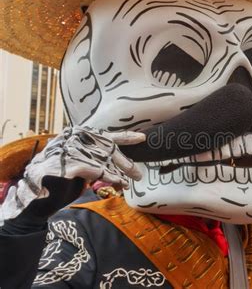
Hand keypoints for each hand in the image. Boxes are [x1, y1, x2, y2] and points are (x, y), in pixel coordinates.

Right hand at [1, 126, 144, 219]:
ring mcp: (72, 148)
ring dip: (118, 173)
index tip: (142, 138)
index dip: (126, 136)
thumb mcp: (83, 162)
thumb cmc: (62, 175)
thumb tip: (124, 165)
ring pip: (105, 160)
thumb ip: (98, 158)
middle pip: (109, 149)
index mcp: (80, 134)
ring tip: (126, 183)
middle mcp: (76, 137)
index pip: (107, 134)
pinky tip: (117, 182)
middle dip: (126, 163)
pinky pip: (96, 169)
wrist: (37, 188)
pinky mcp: (70, 162)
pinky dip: (109, 176)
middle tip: (138, 174)